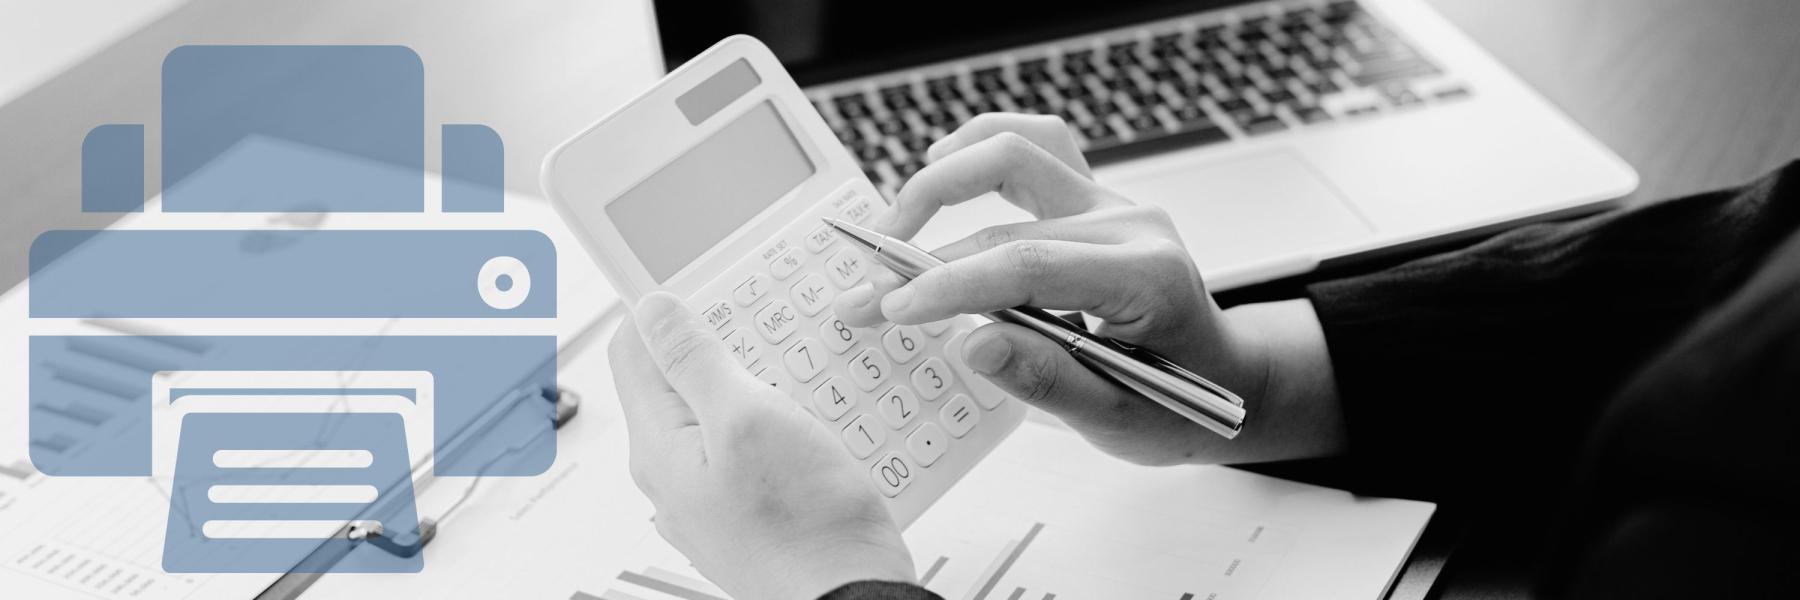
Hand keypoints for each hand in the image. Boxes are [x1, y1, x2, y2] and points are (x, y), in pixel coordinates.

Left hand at [608, 292, 914, 598]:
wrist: (851, 597)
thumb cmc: (806, 524)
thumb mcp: (747, 416)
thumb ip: (695, 359)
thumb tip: (654, 310)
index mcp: (659, 446)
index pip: (632, 349)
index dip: (667, 308)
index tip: (709, 286)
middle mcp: (673, 475)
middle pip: (677, 381)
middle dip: (718, 344)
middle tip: (763, 325)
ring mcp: (710, 497)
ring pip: (718, 414)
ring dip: (753, 383)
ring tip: (794, 374)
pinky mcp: (748, 511)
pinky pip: (748, 449)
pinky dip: (775, 424)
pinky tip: (811, 423)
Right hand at [833, 113, 1344, 465]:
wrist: (1224, 378)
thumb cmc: (1175, 403)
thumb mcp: (1116, 420)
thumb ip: (1045, 381)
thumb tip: (971, 343)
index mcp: (1145, 279)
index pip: (1030, 265)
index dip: (951, 285)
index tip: (892, 310)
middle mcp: (1129, 224)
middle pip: (1007, 213)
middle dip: (923, 256)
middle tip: (866, 296)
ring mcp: (1111, 202)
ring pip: (1019, 150)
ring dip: (945, 179)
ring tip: (891, 225)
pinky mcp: (1093, 197)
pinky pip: (1037, 143)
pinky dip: (983, 146)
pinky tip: (939, 163)